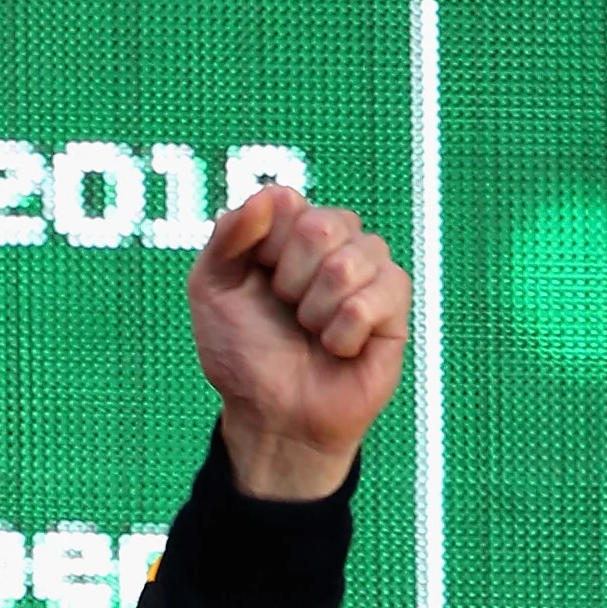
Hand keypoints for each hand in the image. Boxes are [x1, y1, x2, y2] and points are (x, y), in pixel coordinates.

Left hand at [186, 185, 413, 499]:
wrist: (269, 414)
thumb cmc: (242, 351)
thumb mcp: (211, 289)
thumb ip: (229, 236)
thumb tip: (271, 193)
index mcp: (288, 231)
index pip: (284, 201)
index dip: (262, 246)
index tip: (255, 278)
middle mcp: (334, 244)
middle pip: (322, 224)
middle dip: (289, 277)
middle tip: (285, 308)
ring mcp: (369, 274)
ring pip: (350, 262)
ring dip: (314, 310)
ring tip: (310, 332)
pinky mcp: (395, 310)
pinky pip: (371, 302)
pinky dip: (341, 334)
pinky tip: (337, 349)